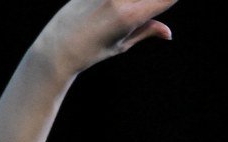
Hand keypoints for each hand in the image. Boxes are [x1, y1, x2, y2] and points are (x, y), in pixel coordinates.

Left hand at [41, 0, 178, 73]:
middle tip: (146, 12)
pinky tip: (108, 12)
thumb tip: (168, 33)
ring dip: (134, 5)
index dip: (171, 0)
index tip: (168, 4)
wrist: (56, 48)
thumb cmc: (91, 51)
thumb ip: (146, 31)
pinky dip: (119, 5)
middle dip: (156, 2)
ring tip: (115, 20)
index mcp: (130, 16)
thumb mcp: (120, 45)